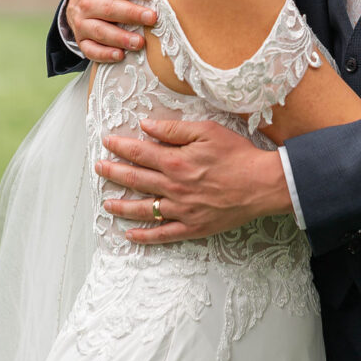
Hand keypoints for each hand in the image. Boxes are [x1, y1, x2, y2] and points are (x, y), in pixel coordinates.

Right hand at [65, 0, 156, 62]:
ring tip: (140, 42)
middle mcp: (87, 3)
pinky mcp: (82, 41)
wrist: (78, 3)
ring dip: (120, 38)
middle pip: (109, 9)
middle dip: (131, 14)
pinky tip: (120, 56)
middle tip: (152, 17)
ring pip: (101, 31)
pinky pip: (91, 50)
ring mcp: (83, 24)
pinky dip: (104, 54)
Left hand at [96, 118, 292, 242]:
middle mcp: (173, 187)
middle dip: (114, 172)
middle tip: (99, 168)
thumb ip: (174, 128)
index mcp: (176, 161)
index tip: (106, 143)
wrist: (261, 184)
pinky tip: (131, 235)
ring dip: (122, 205)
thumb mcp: (207, 131)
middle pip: (135, 179)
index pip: (140, 153)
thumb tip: (147, 125)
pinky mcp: (192, 227)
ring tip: (107, 203)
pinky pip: (163, 234)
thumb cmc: (237, 154)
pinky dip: (145, 236)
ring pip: (144, 209)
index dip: (120, 147)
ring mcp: (181, 210)